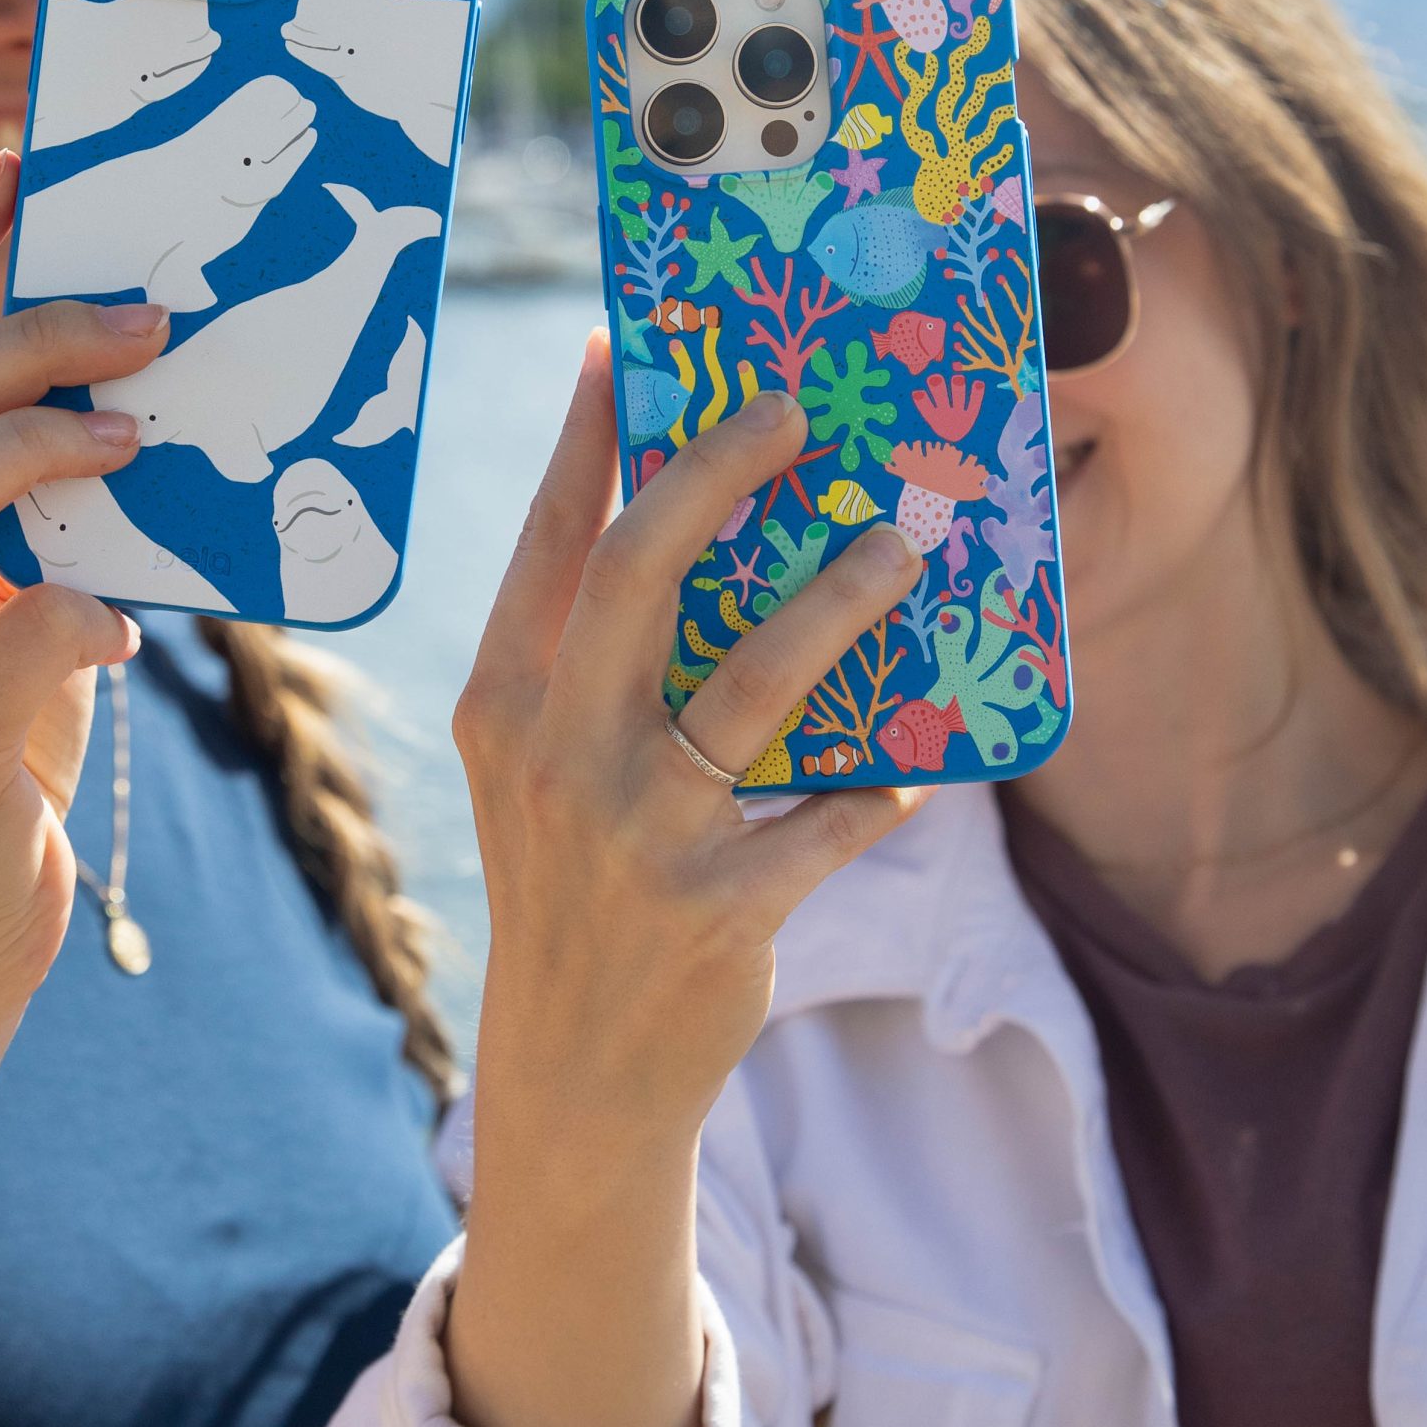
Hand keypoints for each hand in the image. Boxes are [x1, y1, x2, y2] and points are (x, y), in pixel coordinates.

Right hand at [455, 334, 927, 1159]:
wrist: (573, 1076)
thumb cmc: (571, 891)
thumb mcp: (541, 775)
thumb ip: (590, 670)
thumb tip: (683, 533)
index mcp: (505, 708)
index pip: (546, 548)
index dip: (582, 443)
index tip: (619, 350)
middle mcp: (558, 757)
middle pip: (637, 575)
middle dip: (713, 475)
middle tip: (788, 412)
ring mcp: (637, 835)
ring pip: (751, 684)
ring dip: (837, 603)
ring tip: (900, 550)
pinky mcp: (718, 910)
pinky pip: (828, 819)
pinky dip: (879, 783)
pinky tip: (921, 760)